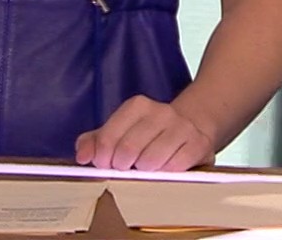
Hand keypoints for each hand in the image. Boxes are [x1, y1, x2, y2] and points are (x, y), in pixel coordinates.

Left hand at [75, 95, 217, 171]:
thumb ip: (95, 142)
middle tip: (125, 170)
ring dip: (144, 172)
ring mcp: (181, 127)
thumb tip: (83, 156)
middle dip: (121, 167)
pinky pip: (174, 167)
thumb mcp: (120, 131)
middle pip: (128, 150)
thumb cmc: (150, 134)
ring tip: (145, 169)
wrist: (193, 125)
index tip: (104, 165)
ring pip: (150, 161)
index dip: (102, 157)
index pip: (109, 136)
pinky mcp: (198, 144)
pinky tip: (164, 170)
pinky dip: (165, 174)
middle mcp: (161, 112)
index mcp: (137, 106)